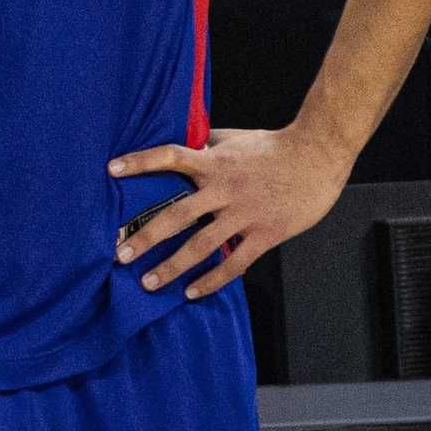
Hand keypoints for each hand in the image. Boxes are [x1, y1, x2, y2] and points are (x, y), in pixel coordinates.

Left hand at [108, 125, 353, 298]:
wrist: (319, 154)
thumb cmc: (275, 146)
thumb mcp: (234, 138)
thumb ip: (207, 144)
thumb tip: (184, 142)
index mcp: (213, 162)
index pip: (169, 157)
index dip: (140, 162)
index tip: (111, 169)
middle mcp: (223, 189)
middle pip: (176, 215)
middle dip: (146, 236)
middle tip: (119, 253)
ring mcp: (244, 214)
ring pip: (200, 245)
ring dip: (172, 266)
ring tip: (147, 283)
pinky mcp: (265, 233)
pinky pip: (234, 262)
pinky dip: (212, 280)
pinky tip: (192, 293)